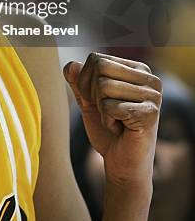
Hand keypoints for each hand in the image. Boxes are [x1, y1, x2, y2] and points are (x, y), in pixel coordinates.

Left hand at [64, 52, 161, 186]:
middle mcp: (149, 78)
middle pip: (100, 68)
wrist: (122, 165)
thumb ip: (78, 81)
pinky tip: (121, 130)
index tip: (99, 101)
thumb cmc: (107, 130)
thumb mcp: (88, 101)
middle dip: (92, 93)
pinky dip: (107, 121)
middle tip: (106, 111)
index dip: (86, 82)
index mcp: (137, 69)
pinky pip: (110, 106)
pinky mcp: (150, 113)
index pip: (96, 59)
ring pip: (104, 86)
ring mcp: (153, 95)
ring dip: (101, 109)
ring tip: (116, 121)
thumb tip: (70, 66)